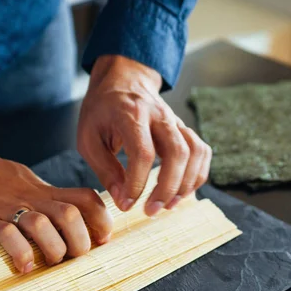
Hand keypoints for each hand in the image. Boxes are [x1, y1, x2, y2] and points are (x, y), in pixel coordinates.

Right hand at [0, 124, 112, 271]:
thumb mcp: (22, 181)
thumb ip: (43, 197)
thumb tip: (64, 216)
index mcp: (42, 190)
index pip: (85, 198)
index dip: (100, 219)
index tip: (103, 238)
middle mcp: (30, 198)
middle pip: (71, 215)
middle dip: (80, 241)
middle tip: (74, 257)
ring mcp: (8, 209)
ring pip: (44, 225)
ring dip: (54, 249)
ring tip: (47, 262)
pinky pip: (9, 237)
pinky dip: (21, 255)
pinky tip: (22, 265)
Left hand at [78, 55, 211, 215]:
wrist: (123, 79)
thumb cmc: (102, 110)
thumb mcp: (88, 138)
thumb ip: (105, 169)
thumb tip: (122, 199)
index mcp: (131, 114)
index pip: (143, 152)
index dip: (137, 183)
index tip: (127, 204)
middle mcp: (159, 115)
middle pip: (178, 153)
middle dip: (166, 188)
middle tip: (150, 211)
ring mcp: (176, 121)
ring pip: (195, 153)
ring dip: (185, 184)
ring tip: (167, 205)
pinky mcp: (184, 129)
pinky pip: (202, 152)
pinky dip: (196, 175)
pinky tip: (181, 192)